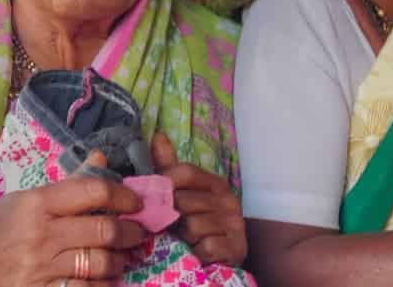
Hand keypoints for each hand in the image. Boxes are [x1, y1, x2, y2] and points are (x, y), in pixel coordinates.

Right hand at [0, 152, 144, 286]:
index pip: (93, 191)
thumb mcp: (22, 203)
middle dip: (130, 232)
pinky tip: (106, 280)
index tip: (135, 203)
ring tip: (121, 257)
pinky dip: (103, 285)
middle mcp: (41, 235)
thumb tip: (100, 158)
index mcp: (35, 204)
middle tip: (137, 233)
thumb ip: (66, 185)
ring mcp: (41, 268)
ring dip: (119, 260)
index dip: (123, 196)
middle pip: (104, 230)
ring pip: (101, 262)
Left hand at [151, 132, 247, 265]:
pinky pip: (205, 246)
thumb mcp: (185, 194)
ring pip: (192, 226)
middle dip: (172, 217)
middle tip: (173, 225)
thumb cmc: (200, 224)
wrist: (224, 257)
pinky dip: (198, 251)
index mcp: (216, 183)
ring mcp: (234, 223)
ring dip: (184, 237)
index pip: (185, 172)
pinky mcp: (235, 246)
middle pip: (184, 201)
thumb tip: (157, 136)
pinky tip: (200, 251)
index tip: (157, 197)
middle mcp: (229, 199)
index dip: (165, 184)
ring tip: (188, 240)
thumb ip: (170, 168)